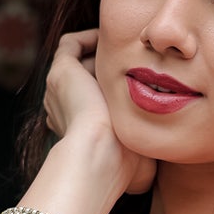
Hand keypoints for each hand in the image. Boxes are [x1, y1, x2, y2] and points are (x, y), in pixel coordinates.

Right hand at [44, 27, 155, 195]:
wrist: (101, 154)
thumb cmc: (121, 166)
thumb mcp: (137, 165)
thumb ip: (144, 159)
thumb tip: (154, 177)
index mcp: (79, 129)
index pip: (95, 103)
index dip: (117, 94)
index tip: (145, 90)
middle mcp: (65, 107)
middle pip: (89, 80)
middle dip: (113, 73)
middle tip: (143, 67)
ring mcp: (59, 89)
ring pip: (81, 62)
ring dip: (104, 55)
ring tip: (131, 51)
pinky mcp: (61, 71)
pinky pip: (71, 44)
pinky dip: (91, 37)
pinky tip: (116, 40)